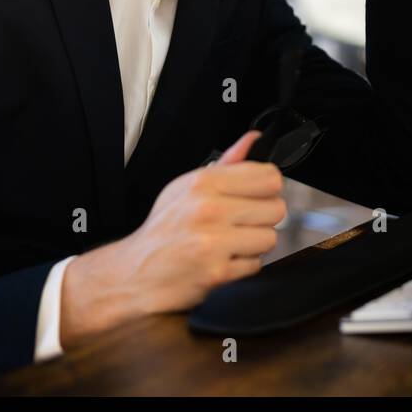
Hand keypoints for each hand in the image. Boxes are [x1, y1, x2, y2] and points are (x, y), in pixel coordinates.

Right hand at [59, 130, 285, 346]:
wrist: (134, 272)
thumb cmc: (164, 229)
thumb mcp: (187, 187)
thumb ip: (227, 164)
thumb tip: (254, 139)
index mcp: (204, 182)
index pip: (269, 177)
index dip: (268, 189)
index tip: (256, 196)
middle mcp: (209, 208)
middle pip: (276, 208)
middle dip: (263, 218)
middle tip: (241, 223)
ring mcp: (213, 242)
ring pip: (270, 238)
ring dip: (254, 244)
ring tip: (231, 243)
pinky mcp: (216, 272)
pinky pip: (256, 265)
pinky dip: (243, 266)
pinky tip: (223, 260)